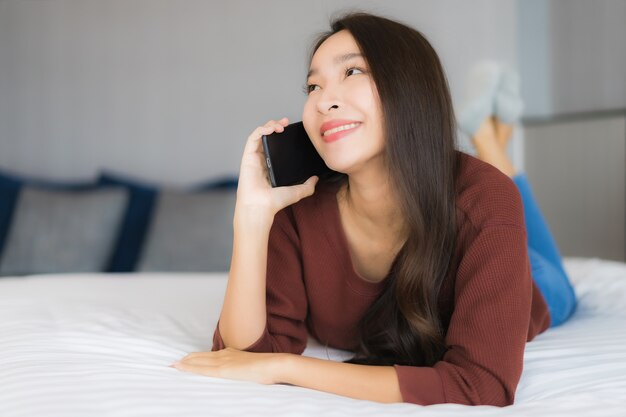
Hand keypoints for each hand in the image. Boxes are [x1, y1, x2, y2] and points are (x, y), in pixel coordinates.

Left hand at [169, 347, 284, 384]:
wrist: (274, 365)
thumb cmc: (266, 368)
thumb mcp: (251, 366)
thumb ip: (242, 368)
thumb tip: (239, 372)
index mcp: (231, 353)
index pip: (208, 355)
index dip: (195, 358)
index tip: (184, 361)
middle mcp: (225, 354)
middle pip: (200, 356)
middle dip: (185, 360)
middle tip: (172, 363)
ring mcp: (224, 360)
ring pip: (198, 361)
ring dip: (184, 363)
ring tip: (173, 365)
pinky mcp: (224, 369)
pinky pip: (202, 368)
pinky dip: (190, 368)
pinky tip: (181, 367)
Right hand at [236, 117, 318, 216]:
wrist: (261, 207)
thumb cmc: (274, 202)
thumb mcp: (297, 192)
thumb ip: (307, 186)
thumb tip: (316, 179)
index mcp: (271, 166)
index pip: (276, 146)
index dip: (283, 135)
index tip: (292, 130)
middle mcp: (262, 160)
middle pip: (267, 137)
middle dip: (276, 126)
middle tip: (286, 123)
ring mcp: (254, 158)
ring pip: (260, 135)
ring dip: (269, 125)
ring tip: (281, 125)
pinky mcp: (248, 156)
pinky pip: (253, 138)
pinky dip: (261, 130)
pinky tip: (271, 129)